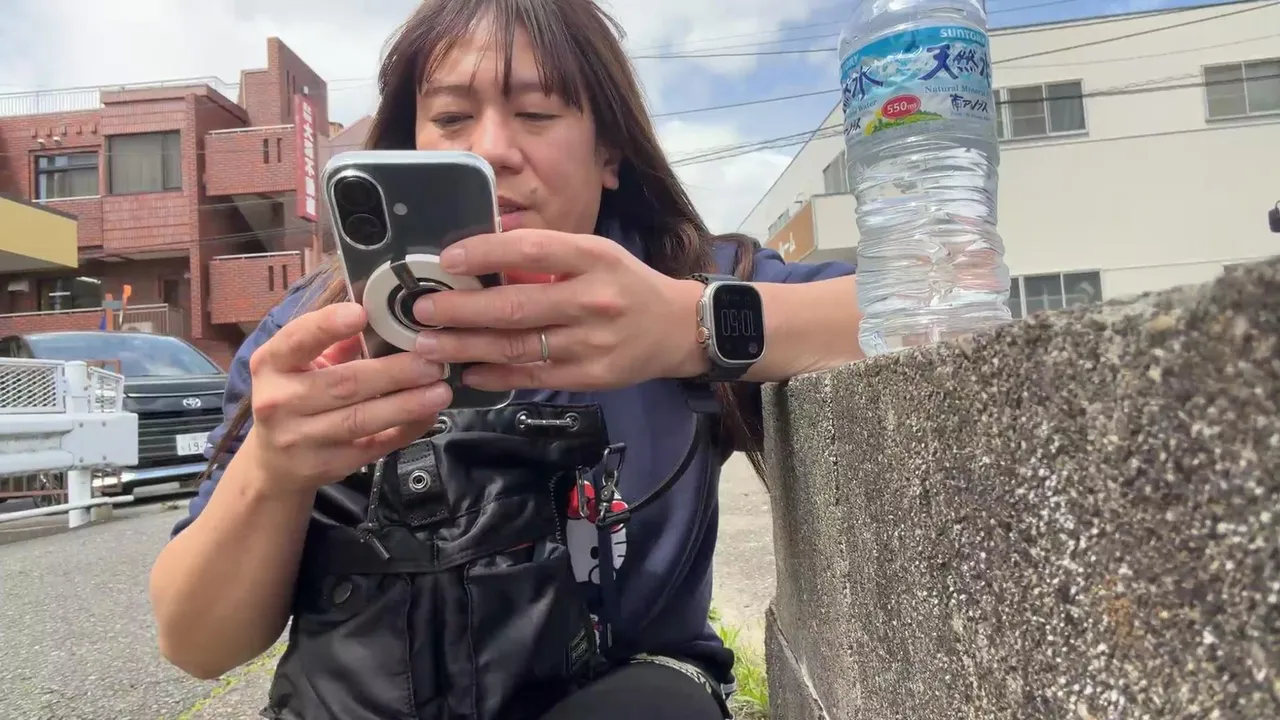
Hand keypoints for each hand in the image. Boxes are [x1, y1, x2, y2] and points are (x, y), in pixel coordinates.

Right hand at [242, 302, 451, 491]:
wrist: (273, 463)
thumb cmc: (293, 397)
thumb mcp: (299, 364)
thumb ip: (335, 340)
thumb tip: (383, 314)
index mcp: (271, 364)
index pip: (296, 340)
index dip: (328, 325)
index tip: (362, 313)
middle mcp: (280, 402)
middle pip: (344, 384)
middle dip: (393, 372)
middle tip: (431, 361)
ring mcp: (303, 438)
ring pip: (361, 419)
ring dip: (407, 404)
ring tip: (440, 390)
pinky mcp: (330, 465)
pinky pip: (375, 446)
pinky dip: (407, 429)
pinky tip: (429, 414)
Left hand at [411, 229, 706, 390]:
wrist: (678, 328)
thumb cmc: (626, 283)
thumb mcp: (597, 252)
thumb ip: (547, 252)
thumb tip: (485, 245)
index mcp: (595, 258)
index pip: (533, 251)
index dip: (486, 252)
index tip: (447, 258)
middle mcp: (594, 300)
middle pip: (517, 305)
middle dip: (461, 309)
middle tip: (420, 311)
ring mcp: (592, 342)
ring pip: (518, 346)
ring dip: (467, 347)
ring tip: (429, 345)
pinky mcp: (592, 376)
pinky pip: (534, 376)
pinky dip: (496, 376)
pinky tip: (468, 372)